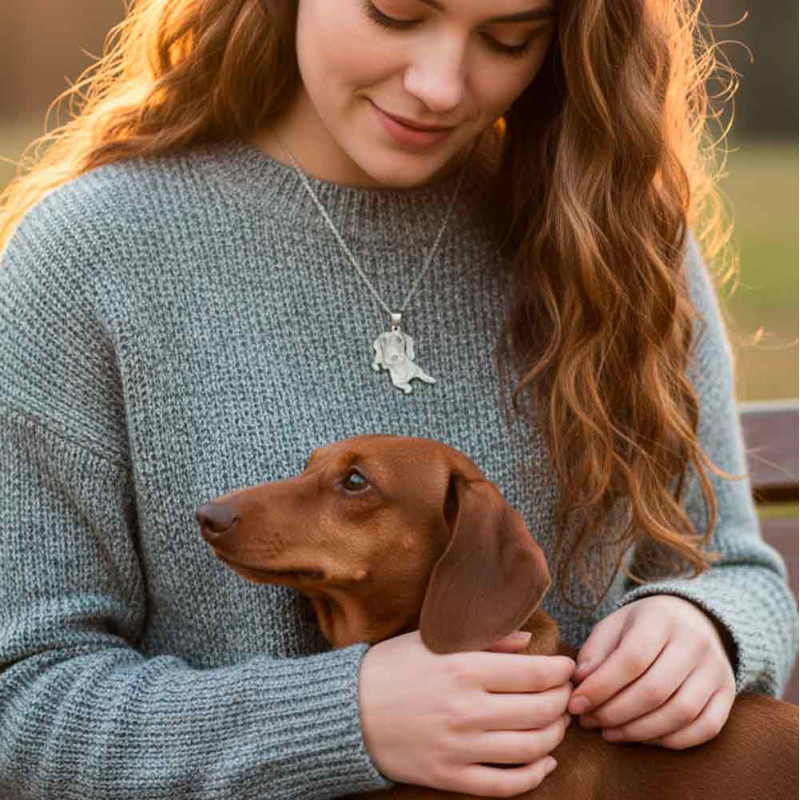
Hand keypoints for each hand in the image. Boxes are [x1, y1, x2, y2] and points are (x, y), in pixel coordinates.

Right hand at [359, 629, 575, 796]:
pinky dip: (534, 775)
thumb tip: (531, 642)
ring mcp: (459, 747)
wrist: (348, 711)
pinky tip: (544, 761)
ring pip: (530, 749)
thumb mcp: (435, 641)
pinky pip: (505, 785)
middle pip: (539, 712)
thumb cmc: (393, 667)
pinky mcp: (449, 776)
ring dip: (555, 736)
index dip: (561, 672)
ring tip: (557, 723)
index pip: (534, 675)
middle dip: (563, 703)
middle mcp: (466, 709)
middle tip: (566, 695)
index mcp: (463, 669)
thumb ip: (486, 640)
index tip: (568, 668)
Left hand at [568, 595, 735, 748]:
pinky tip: (643, 738)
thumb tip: (581, 682)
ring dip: (639, 731)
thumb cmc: (643, 625)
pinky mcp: (728, 692)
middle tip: (590, 722)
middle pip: (654, 690)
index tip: (576, 704)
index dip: (600, 687)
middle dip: (615, 713)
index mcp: (661, 618)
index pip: (631, 659)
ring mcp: (716, 668)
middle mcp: (694, 641)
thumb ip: (595, 651)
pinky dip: (672, 740)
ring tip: (610, 733)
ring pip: (680, 712)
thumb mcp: (615, 625)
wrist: (693, 618)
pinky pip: (706, 727)